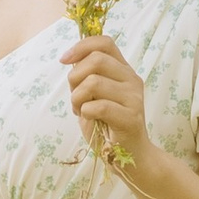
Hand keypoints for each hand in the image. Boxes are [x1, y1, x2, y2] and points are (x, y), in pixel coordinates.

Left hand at [61, 35, 153, 170]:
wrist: (129, 155)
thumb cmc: (106, 124)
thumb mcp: (94, 95)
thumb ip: (87, 76)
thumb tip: (71, 59)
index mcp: (123, 70)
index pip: (105, 43)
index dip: (81, 46)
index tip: (64, 60)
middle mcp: (132, 79)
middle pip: (96, 60)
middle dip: (75, 77)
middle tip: (74, 96)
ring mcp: (134, 98)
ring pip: (93, 82)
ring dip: (77, 98)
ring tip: (80, 110)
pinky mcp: (131, 117)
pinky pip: (98, 106)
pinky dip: (85, 112)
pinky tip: (89, 119)